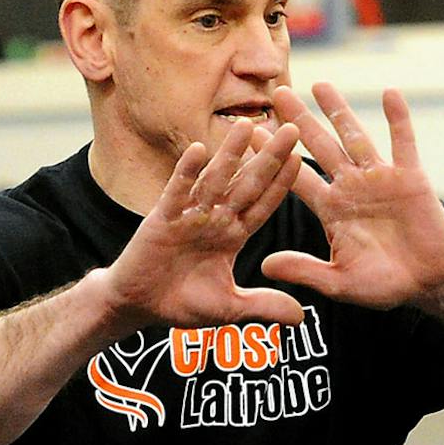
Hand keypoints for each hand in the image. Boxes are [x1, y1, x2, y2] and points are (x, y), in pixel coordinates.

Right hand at [101, 121, 307, 329]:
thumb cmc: (182, 304)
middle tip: (292, 128)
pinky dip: (186, 172)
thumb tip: (301, 318)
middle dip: (269, 158)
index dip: (282, 184)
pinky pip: (176, 192)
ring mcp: (189, 216)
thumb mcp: (230, 308)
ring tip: (248, 125)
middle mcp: (215, 220)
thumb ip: (263, 306)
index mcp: (233, 236)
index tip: (304, 159)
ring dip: (230, 154)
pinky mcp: (162, 219)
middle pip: (247, 184)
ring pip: (215, 180)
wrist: (139, 306)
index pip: (263, 205)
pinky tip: (198, 150)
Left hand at [260, 82, 443, 307]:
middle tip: (277, 93)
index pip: (295, 178)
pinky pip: (403, 143)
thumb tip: (265, 266)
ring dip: (339, 111)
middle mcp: (351, 187)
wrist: (429, 282)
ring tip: (320, 84)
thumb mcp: (340, 283)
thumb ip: (305, 271)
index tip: (250, 135)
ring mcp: (380, 178)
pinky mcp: (410, 177)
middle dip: (299, 121)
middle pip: (320, 147)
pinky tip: (389, 93)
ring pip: (355, 136)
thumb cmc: (384, 285)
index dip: (274, 158)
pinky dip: (398, 119)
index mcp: (331, 209)